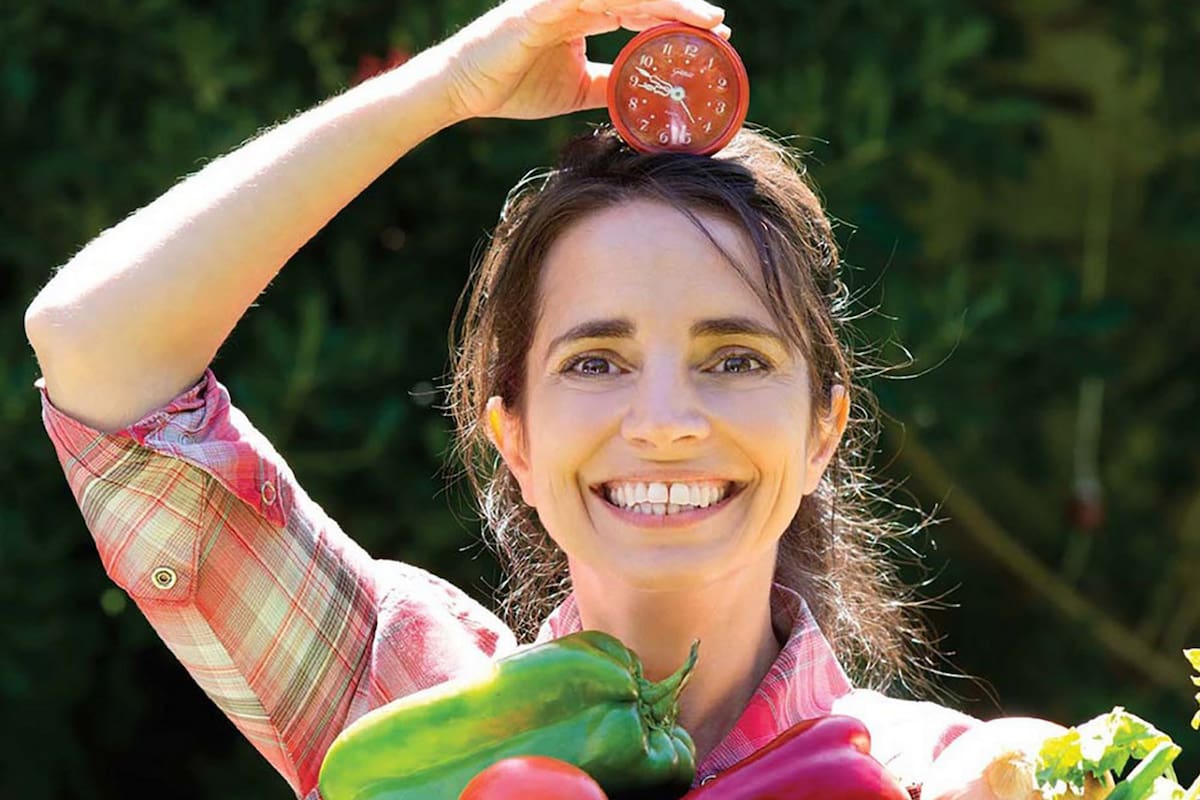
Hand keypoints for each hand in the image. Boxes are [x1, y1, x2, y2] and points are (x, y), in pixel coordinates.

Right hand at [439, 0, 729, 121]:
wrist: (463, 91)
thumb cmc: (512, 87)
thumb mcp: (575, 89)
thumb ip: (608, 85)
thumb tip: (639, 97)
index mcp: (583, 15)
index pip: (639, 11)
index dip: (675, 19)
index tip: (713, 34)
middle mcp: (575, 1)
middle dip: (680, 9)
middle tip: (719, 24)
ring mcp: (558, 0)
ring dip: (663, 4)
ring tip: (701, 18)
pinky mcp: (539, 9)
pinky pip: (588, 0)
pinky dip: (621, 5)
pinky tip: (649, 13)